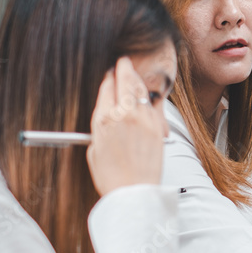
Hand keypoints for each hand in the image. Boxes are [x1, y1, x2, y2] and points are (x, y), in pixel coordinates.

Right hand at [87, 57, 164, 195]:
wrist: (134, 191)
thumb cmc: (112, 176)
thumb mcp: (95, 149)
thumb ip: (100, 126)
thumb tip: (106, 114)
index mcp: (103, 119)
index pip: (106, 86)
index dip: (108, 76)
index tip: (109, 72)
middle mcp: (123, 115)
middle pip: (124, 80)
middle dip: (123, 67)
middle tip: (123, 61)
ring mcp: (143, 119)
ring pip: (140, 89)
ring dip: (136, 78)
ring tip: (133, 72)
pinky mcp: (157, 126)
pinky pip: (152, 105)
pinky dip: (147, 97)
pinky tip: (145, 94)